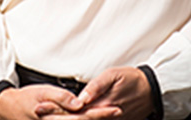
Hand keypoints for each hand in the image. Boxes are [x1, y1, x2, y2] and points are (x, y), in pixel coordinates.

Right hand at [0, 84, 111, 119]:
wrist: (9, 109)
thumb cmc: (25, 99)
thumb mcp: (42, 92)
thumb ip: (61, 98)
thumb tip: (79, 102)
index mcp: (56, 118)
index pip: (84, 117)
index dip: (100, 113)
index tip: (115, 109)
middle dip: (102, 117)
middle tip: (118, 111)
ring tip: (110, 113)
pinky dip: (82, 119)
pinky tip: (92, 116)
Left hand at [36, 67, 152, 119]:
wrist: (151, 90)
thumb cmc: (132, 79)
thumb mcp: (113, 75)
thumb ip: (96, 87)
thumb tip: (81, 98)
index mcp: (100, 104)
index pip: (73, 109)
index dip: (56, 108)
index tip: (41, 106)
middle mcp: (102, 116)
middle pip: (75, 119)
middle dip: (55, 116)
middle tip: (39, 111)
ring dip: (64, 119)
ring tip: (47, 115)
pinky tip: (68, 117)